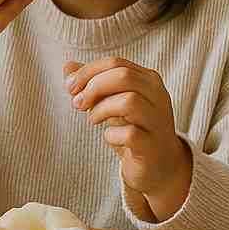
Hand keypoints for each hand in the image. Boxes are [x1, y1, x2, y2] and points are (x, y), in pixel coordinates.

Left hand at [65, 57, 191, 220]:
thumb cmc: (133, 128)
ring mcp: (157, 121)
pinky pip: (130, 134)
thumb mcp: (112, 102)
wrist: (159, 166)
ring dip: (102, 109)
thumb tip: (69, 67)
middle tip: (77, 103)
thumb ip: (93, 83)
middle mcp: (158, 96)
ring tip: (93, 119)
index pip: (116, 63)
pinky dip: (111, 135)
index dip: (88, 72)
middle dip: (93, 86)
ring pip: (129, 101)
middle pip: (123, 76)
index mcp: (148, 80)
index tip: (70, 87)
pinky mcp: (152, 146)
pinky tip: (109, 137)